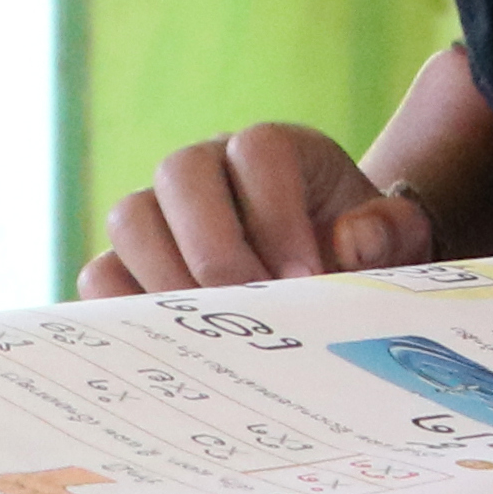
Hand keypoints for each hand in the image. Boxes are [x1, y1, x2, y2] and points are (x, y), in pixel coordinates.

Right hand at [76, 125, 433, 294]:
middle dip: (215, 246)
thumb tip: (353, 241)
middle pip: (179, 173)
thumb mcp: (392, 241)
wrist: (319, 279)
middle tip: (251, 304)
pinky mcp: (126, 263)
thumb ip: (387, 234)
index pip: (258, 149)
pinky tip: (177, 345)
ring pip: (130, 218)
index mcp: (273, 148)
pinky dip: (127, 310)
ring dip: (168, 276)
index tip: (305, 276)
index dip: (276, 211)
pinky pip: (100, 276)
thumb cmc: (356, 252)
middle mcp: (205, 167)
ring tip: (214, 329)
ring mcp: (158, 212)